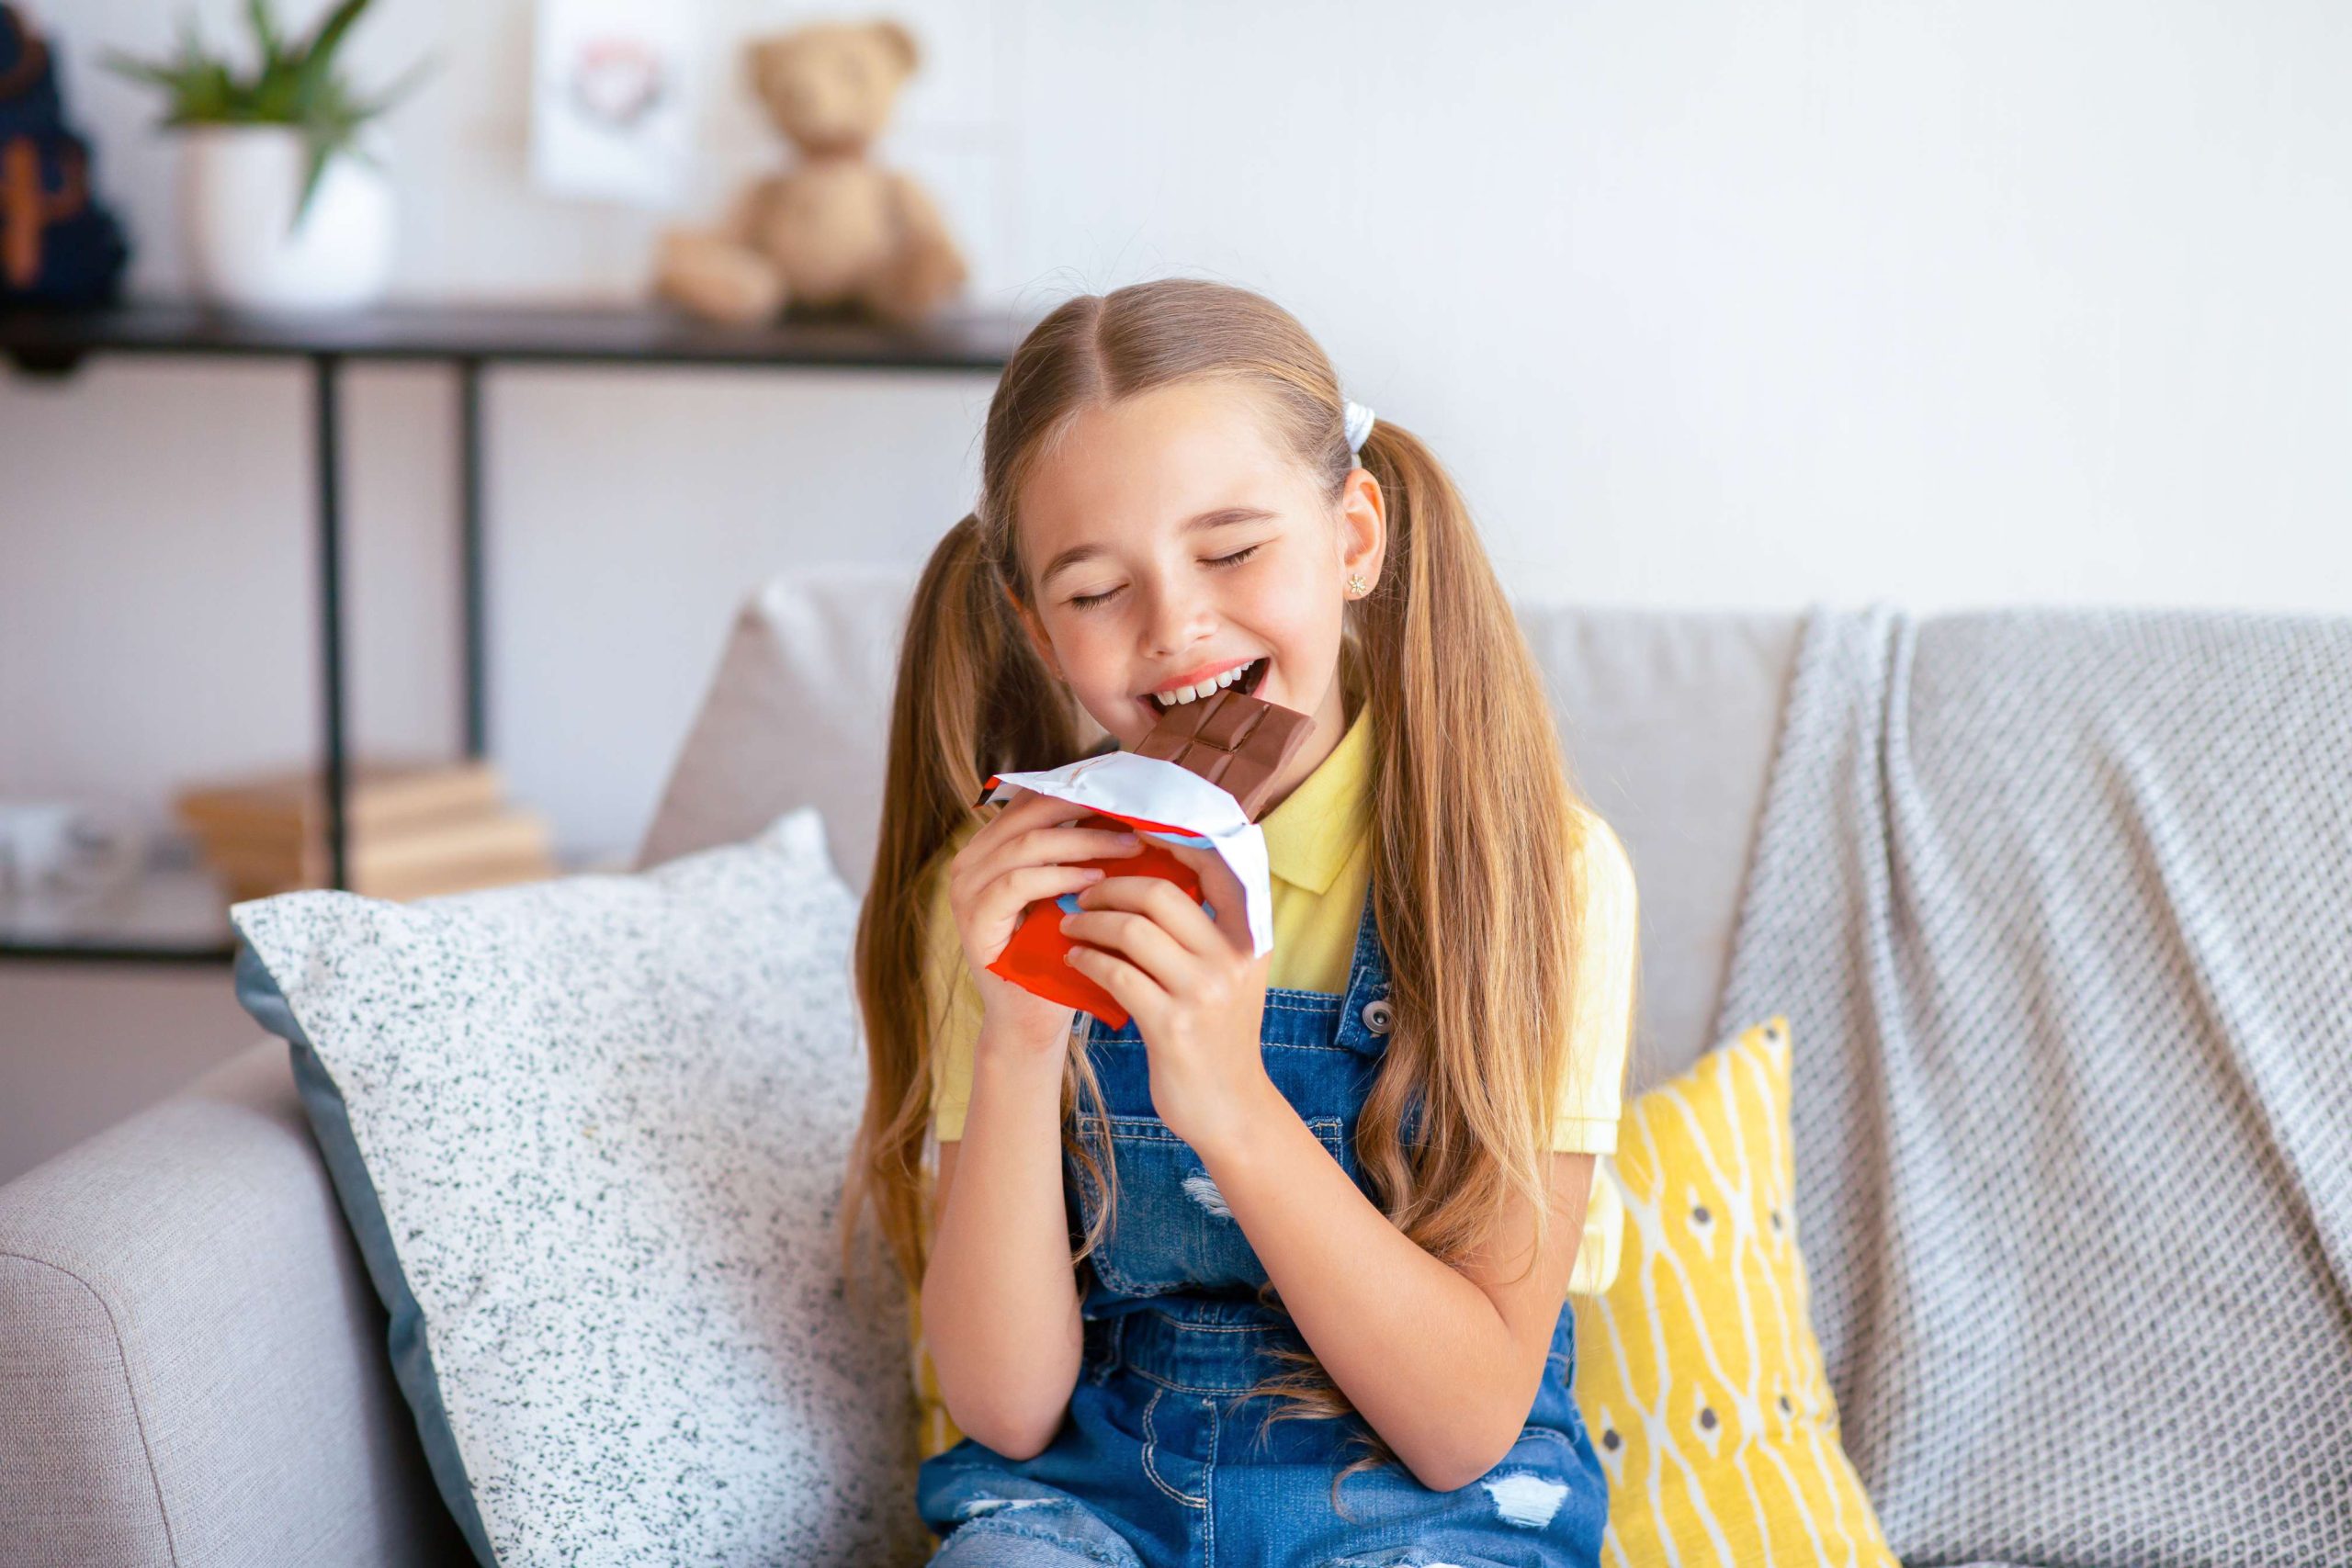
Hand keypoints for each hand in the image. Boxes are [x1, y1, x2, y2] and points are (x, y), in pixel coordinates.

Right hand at [946, 787, 1145, 1058]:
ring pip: (1027, 844)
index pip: (1035, 799)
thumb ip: (1079, 849)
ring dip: (1084, 842)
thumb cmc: (1058, 952)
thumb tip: (1129, 806)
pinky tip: (1096, 881)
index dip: (1081, 788)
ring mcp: (966, 890)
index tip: (1128, 792)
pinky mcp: (974, 919)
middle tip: (1135, 813)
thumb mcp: (1069, 891)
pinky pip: (1018, 883)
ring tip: (1129, 847)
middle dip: (1086, 807)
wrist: (1032, 1017)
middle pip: (1030, 811)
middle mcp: (970, 860)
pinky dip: (1060, 877)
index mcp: (990, 845)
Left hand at [1058, 840, 1274, 1155]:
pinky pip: (1116, 974)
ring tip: (1070, 923)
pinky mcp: (1172, 1026)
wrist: (1230, 1107)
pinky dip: (1087, 959)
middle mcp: (1234, 957)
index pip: (1214, 863)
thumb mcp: (1231, 970)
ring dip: (1090, 921)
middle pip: (1160, 891)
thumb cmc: (1218, 1031)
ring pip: (1132, 930)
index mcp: (1251, 934)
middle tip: (1083, 891)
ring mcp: (1204, 992)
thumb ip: (1207, 923)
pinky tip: (1074, 959)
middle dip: (1110, 886)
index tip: (1127, 831)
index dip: (1169, 838)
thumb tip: (1157, 865)